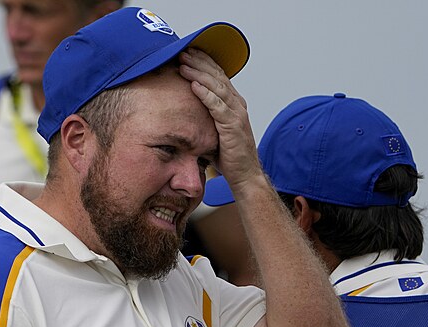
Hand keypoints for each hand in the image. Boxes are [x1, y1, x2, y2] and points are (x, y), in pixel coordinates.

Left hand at [178, 48, 262, 193]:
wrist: (244, 174)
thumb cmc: (228, 154)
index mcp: (234, 103)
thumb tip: (183, 110)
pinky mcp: (233, 126)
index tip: (189, 52)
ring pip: (217, 88)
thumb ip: (204, 116)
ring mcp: (237, 114)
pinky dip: (205, 95)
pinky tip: (193, 85)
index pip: (218, 76)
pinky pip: (218, 106)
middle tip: (183, 51)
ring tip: (184, 64)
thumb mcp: (213, 129)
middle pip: (217, 76)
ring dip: (199, 74)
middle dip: (200, 62)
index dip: (205, 62)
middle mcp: (237, 105)